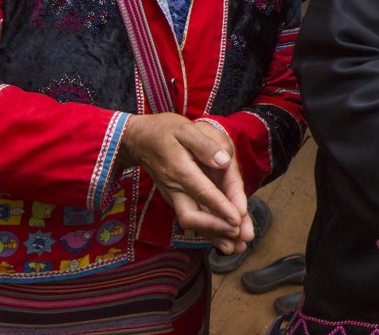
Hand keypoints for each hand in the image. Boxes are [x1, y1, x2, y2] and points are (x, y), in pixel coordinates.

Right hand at [120, 113, 252, 251]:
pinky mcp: (177, 199)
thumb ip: (203, 144)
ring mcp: (175, 196)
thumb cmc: (163, 131)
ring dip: (215, 235)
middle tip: (240, 238)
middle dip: (217, 229)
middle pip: (193, 217)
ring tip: (237, 248)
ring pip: (193, 222)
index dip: (220, 207)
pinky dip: (209, 231)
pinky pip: (193, 218)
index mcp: (180, 169)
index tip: (237, 219)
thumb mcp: (184, 129)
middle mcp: (176, 188)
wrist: (138, 140)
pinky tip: (225, 242)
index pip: (202, 191)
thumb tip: (223, 160)